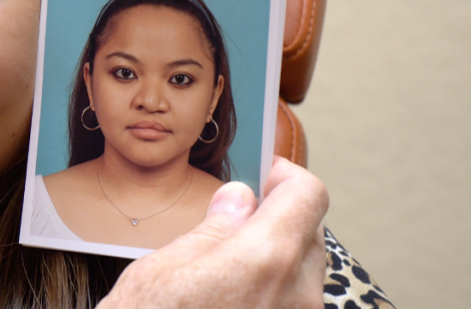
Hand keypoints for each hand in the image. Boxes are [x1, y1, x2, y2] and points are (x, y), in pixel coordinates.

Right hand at [96, 157, 328, 308]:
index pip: (307, 195)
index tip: (264, 175)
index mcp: (266, 259)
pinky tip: (227, 302)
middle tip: (231, 220)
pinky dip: (268, 297)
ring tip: (222, 271)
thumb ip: (213, 229)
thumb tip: (238, 201)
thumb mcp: (163, 269)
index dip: (285, 176)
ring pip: (301, 280)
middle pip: (308, 238)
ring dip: (272, 264)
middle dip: (276, 221)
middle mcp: (296, 297)